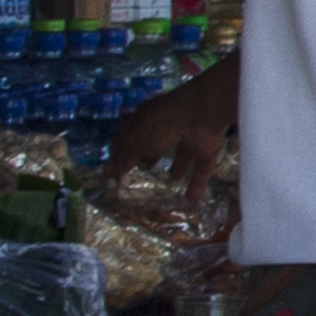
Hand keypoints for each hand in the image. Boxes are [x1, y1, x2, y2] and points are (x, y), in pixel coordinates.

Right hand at [116, 84, 231, 176]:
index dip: (122, 152)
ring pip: (182, 154)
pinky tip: (191, 200)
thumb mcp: (135, 142)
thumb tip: (108, 173)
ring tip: (172, 180)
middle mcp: (167, 127)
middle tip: (146, 170)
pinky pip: (201, 168)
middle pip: (156, 143)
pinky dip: (197, 183)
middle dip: (150, 156)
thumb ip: (123, 159)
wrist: (201, 114)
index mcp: (145, 119)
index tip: (116, 169)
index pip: (129, 136)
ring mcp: (189, 136)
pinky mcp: (207, 148)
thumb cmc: (160, 125)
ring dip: (178, 167)